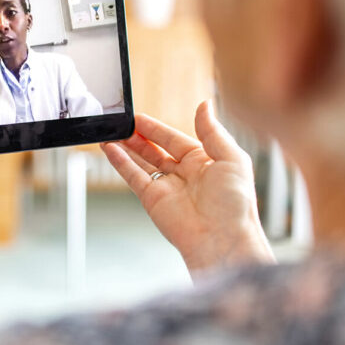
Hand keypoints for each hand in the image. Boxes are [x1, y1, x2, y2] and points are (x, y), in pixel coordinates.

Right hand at [101, 100, 274, 278]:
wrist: (223, 239)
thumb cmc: (235, 203)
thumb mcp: (232, 158)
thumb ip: (212, 131)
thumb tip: (205, 104)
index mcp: (205, 162)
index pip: (175, 139)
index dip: (156, 129)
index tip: (139, 118)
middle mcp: (185, 174)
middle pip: (156, 150)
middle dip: (139, 137)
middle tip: (122, 123)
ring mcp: (167, 187)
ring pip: (142, 162)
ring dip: (126, 147)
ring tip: (111, 133)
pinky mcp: (152, 200)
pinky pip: (133, 177)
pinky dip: (120, 163)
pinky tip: (110, 149)